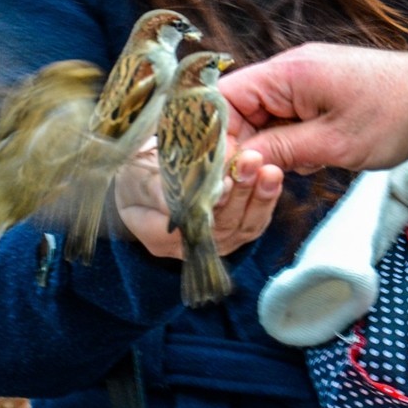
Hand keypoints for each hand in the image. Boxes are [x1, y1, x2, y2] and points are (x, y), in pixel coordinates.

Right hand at [113, 138, 282, 258]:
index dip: (210, 203)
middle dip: (240, 192)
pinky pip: (253, 223)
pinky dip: (266, 200)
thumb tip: (184, 201)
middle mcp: (188, 246)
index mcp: (158, 235)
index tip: (224, 179)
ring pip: (242, 227)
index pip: (189, 224)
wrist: (144, 176)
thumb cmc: (134, 174)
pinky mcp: (231, 232)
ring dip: (259, 197)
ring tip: (269, 169)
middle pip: (221, 226)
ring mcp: (212, 242)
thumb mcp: (136, 175)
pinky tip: (273, 178)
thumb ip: (157, 187)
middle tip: (251, 161)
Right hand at [221, 43, 407, 174]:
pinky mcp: (320, 96)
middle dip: (248, 148)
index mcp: (287, 72)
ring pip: (264, 121)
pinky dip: (292, 145)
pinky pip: (287, 122)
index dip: (217, 136)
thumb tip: (239, 163)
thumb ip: (279, 151)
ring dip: (273, 149)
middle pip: (240, 111)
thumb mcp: (333, 144)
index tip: (224, 172)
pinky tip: (316, 159)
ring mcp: (305, 83)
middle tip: (263, 179)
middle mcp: (290, 71)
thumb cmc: (394, 115)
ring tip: (306, 163)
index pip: (224, 98)